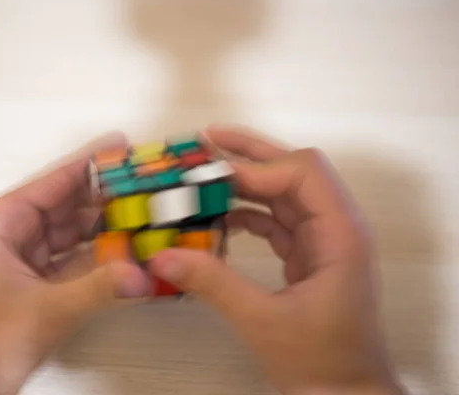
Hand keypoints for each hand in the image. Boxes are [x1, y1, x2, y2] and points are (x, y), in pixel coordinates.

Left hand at [0, 132, 148, 394]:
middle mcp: (17, 234)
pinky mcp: (43, 281)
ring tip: (143, 218)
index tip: (120, 148)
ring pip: (77, 232)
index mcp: (4, 222)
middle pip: (70, 204)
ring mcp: (31, 258)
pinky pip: (79, 258)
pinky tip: (128, 253)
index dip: (90, 163)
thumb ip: (100, 286)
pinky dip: (103, 256)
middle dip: (107, 197)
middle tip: (142, 188)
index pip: (55, 181)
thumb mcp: (47, 308)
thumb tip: (139, 271)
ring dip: (109, 228)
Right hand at [150, 127, 404, 394]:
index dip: (256, 167)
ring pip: (285, 193)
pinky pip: (277, 220)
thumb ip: (213, 284)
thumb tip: (161, 256)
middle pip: (294, 172)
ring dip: (246, 182)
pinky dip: (248, 214)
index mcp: (340, 234)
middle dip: (250, 155)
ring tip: (204, 175)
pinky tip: (219, 218)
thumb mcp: (262, 321)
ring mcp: (324, 240)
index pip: (303, 173)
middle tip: (206, 140)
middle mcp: (337, 227)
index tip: (211, 172)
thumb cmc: (321, 363)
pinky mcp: (310, 255)